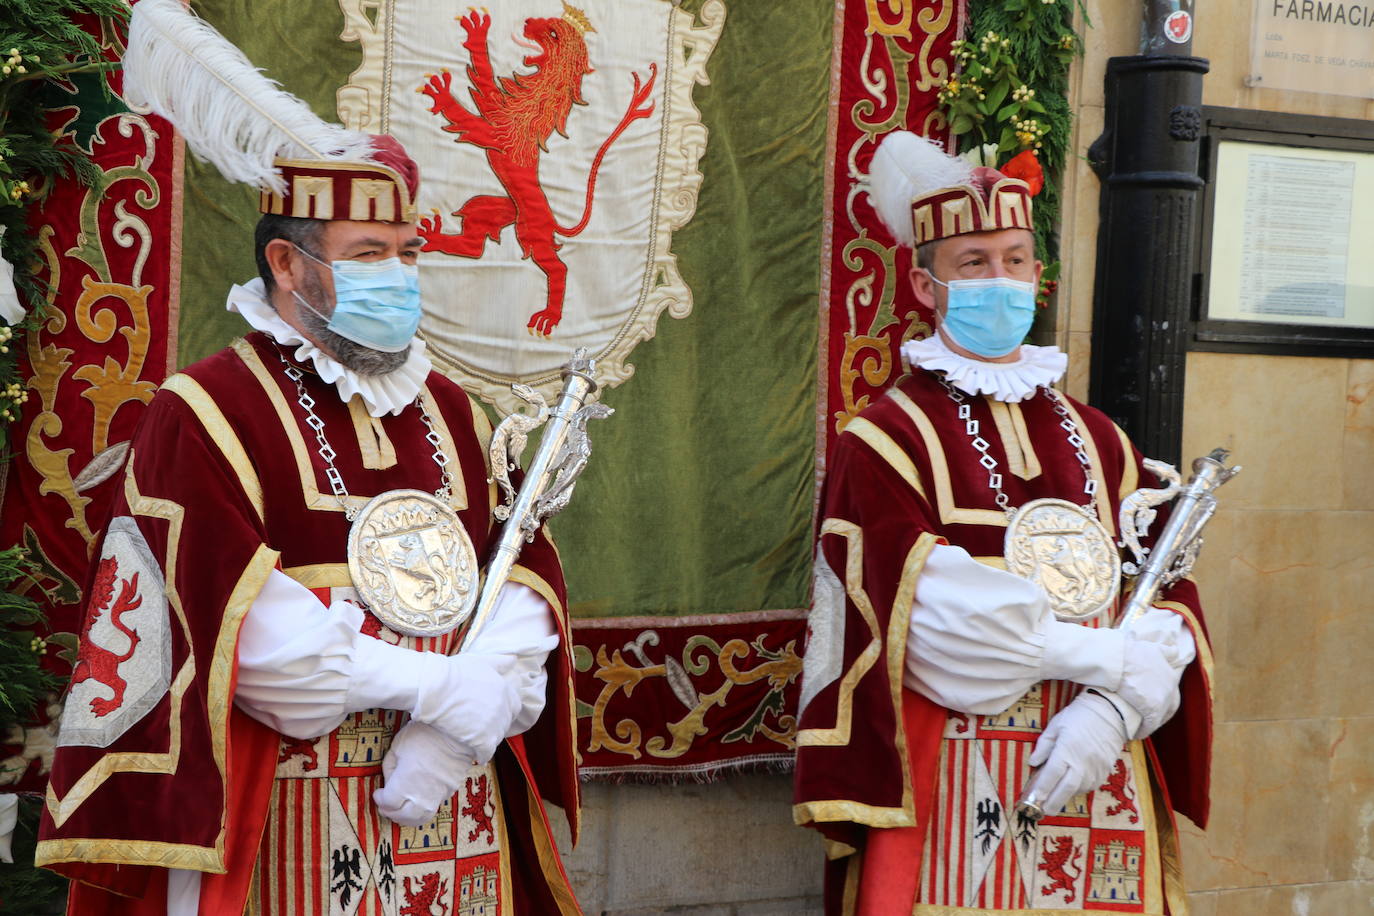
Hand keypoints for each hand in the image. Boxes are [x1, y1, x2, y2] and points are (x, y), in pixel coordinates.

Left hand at [374, 721, 471, 826]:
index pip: (388, 803)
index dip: (379, 799)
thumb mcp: (397, 746)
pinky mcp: (451, 790)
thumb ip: (390, 768)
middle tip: (385, 806)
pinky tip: (419, 800)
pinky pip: (435, 806)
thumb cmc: (423, 733)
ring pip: (421, 818)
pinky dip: (423, 808)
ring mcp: (438, 795)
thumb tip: (390, 782)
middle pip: (403, 816)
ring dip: (408, 817)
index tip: (378, 793)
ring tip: (402, 810)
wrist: (455, 729)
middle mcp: (421, 795)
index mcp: (405, 784)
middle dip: (391, 813)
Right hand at [411, 652, 521, 762]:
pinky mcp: (481, 739)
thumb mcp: (479, 660)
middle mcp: (503, 707)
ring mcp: (493, 724)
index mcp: (504, 689)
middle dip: (497, 725)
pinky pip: (487, 752)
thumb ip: (499, 662)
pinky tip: (477, 755)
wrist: (434, 686)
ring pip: (497, 738)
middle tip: (482, 727)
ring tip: (477, 739)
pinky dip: (482, 754)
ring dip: (489, 739)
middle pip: (506, 722)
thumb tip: (514, 660)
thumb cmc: (452, 671)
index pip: (514, 705)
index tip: (493, 713)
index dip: (504, 710)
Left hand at [1021, 692, 1125, 817]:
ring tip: (1053, 800)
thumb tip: (1033, 763)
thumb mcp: (1056, 725)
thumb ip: (1043, 746)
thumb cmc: (1079, 716)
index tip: (1032, 799)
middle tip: (1043, 812)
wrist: (1110, 714)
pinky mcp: (1105, 772)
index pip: (1051, 774)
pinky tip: (1070, 787)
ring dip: (1065, 796)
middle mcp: (1082, 763)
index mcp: (1067, 750)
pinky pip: (1090, 786)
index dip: (1041, 789)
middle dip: (1053, 802)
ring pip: (1078, 790)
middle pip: (1065, 789)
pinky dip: (1078, 789)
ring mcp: (1095, 769)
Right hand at [1116, 634, 1183, 736]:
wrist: (1119, 659)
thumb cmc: (1131, 652)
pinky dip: (1143, 730)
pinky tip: (1135, 733)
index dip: (1163, 701)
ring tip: (1140, 726)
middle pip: (1169, 707)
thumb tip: (1176, 649)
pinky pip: (1150, 725)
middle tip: (1147, 718)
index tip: (1151, 703)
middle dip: (1160, 714)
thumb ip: (1167, 650)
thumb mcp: (1153, 648)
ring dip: (1151, 722)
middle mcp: (1170, 688)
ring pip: (1160, 717)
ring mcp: (1162, 699)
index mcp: (1170, 676)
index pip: (1172, 694)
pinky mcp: (1152, 710)